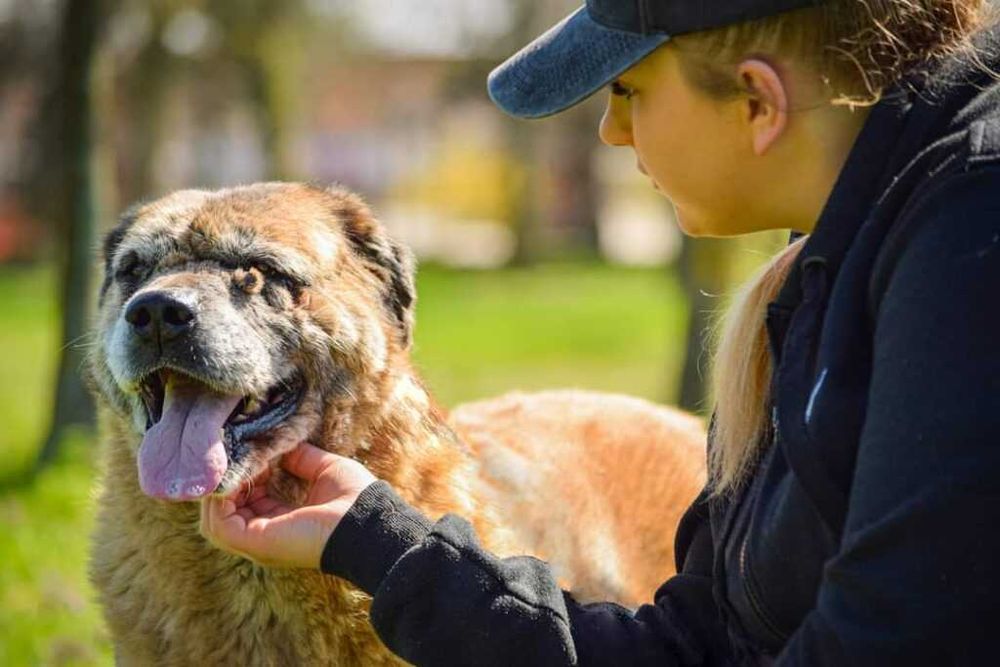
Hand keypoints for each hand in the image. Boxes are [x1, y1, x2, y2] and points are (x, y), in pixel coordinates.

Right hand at [200, 443, 376, 568]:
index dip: (247, 475)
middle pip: (227, 511)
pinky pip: (218, 524)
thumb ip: (302, 459)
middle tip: (237, 456)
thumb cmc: (354, 500)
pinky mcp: (255, 541)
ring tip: (233, 464)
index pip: (249, 502)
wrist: (367, 522)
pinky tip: (234, 477)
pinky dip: (220, 500)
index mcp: (283, 522)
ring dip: (220, 489)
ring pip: (215, 519)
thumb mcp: (324, 470)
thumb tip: (283, 445)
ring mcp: (258, 542)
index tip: (252, 453)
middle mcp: (266, 536)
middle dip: (228, 480)